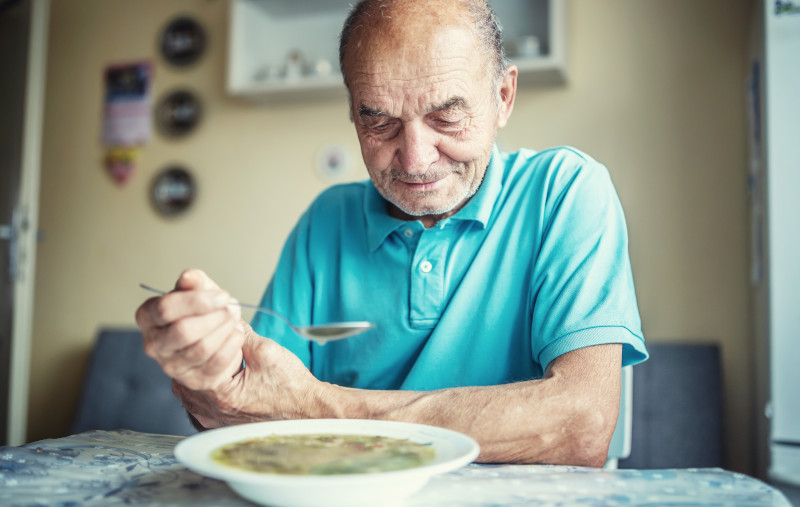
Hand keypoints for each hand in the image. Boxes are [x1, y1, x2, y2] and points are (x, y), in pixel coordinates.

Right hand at [135, 269, 244, 390]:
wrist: (214, 337)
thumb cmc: (201, 311)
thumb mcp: (198, 290)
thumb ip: (193, 282)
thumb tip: (189, 277)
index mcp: (147, 317)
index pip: (166, 309)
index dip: (197, 301)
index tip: (222, 296)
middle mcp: (153, 344)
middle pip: (184, 331)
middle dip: (215, 317)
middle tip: (232, 308)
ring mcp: (171, 366)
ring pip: (202, 348)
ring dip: (225, 330)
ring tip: (235, 320)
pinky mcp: (193, 380)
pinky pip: (216, 363)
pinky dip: (232, 345)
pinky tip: (237, 334)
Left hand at [172, 323, 325, 428]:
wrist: (307, 409)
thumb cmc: (291, 387)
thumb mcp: (266, 350)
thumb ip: (240, 332)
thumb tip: (225, 316)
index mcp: (222, 396)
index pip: (194, 359)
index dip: (201, 336)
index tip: (209, 323)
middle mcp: (213, 412)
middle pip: (186, 374)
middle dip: (193, 350)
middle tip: (201, 333)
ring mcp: (214, 419)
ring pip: (188, 387)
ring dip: (194, 366)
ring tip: (204, 349)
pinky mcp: (219, 421)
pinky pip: (197, 399)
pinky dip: (200, 383)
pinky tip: (210, 369)